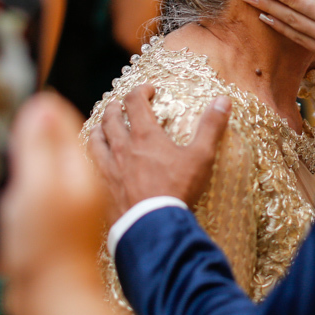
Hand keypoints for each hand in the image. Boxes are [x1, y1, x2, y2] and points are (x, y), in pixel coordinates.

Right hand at [0, 93, 144, 314]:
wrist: (52, 311)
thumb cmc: (48, 245)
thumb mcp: (40, 183)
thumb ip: (39, 144)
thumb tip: (41, 102)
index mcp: (76, 169)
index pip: (59, 120)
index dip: (30, 107)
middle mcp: (67, 191)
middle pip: (32, 155)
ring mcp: (50, 220)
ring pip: (9, 195)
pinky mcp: (32, 247)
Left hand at [87, 85, 230, 217]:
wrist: (152, 225)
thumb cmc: (177, 189)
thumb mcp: (200, 157)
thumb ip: (211, 127)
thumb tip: (223, 100)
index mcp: (145, 136)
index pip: (135, 102)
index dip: (140, 91)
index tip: (148, 89)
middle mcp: (122, 147)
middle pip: (110, 118)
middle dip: (115, 106)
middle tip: (120, 104)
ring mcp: (109, 167)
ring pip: (96, 139)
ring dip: (99, 127)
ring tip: (102, 125)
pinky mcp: (103, 187)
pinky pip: (92, 163)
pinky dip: (94, 154)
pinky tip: (98, 158)